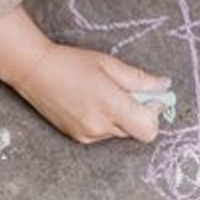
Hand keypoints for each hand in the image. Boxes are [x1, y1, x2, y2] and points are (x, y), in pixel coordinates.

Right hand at [0, 7, 167, 143]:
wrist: (34, 71)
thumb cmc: (71, 62)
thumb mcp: (109, 64)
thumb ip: (139, 79)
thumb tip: (164, 86)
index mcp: (110, 106)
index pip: (148, 129)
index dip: (153, 113)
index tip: (147, 97)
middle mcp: (100, 126)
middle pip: (135, 130)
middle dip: (136, 112)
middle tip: (122, 90)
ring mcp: (87, 134)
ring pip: (119, 131)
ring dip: (119, 116)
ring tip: (101, 93)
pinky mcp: (77, 137)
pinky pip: (102, 133)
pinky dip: (104, 120)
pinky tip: (89, 102)